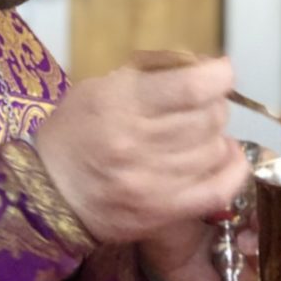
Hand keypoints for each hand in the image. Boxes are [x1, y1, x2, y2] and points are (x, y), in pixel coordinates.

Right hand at [33, 55, 250, 280]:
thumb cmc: (74, 132)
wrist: (47, 193)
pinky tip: (225, 156)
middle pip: (209, 118)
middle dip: (213, 105)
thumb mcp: (99, 86)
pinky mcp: (164, 213)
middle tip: (198, 106)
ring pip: (215, 150)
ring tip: (197, 134)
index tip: (219, 72)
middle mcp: (139, 145)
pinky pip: (219, 189)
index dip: (218, 75)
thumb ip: (150, 74)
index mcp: (121, 105)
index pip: (192, 88)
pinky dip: (233, 169)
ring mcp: (154, 183)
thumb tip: (202, 67)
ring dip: (214, 137)